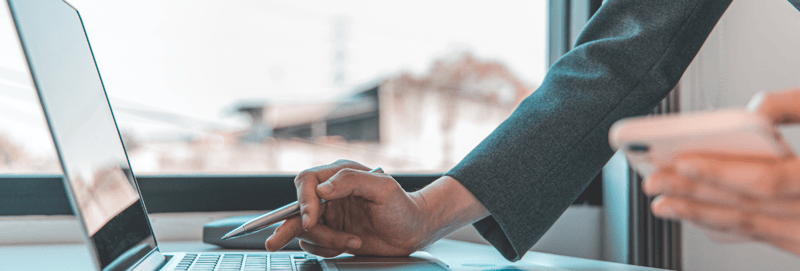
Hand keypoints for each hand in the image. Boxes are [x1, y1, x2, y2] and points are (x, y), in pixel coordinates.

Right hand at [265, 160, 430, 256]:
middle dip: (292, 226)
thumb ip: (351, 181)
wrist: (413, 232)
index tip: (309, 219)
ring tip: (352, 242)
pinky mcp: (332, 234)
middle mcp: (331, 195)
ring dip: (325, 241)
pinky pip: (314, 245)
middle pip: (298, 208)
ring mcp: (330, 216)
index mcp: (340, 176)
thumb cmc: (402, 206)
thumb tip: (321, 190)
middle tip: (279, 239)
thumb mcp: (383, 187)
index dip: (303, 200)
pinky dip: (327, 250)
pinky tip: (350, 245)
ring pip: (305, 231)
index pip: (307, 181)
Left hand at [643, 89, 799, 255]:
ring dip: (702, 215)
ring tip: (664, 203)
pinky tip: (697, 216)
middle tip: (655, 183)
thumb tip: (754, 107)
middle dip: (695, 196)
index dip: (725, 173)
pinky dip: (726, 226)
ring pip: (751, 228)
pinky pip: (761, 237)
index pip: (771, 181)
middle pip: (750, 208)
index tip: (685, 162)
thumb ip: (798, 106)